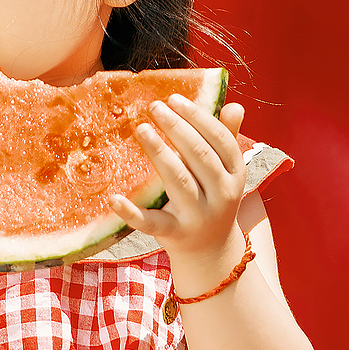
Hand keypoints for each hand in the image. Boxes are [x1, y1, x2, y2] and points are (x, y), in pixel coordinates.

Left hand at [109, 98, 247, 293]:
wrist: (210, 251)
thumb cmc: (212, 198)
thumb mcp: (226, 172)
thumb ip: (227, 137)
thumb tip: (235, 104)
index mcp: (234, 174)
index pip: (220, 139)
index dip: (198, 117)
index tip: (175, 98)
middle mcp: (221, 195)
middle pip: (199, 155)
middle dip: (176, 127)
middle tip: (154, 106)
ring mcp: (198, 216)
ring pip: (178, 180)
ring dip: (159, 153)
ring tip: (141, 128)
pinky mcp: (175, 234)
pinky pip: (151, 222)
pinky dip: (132, 212)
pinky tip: (113, 198)